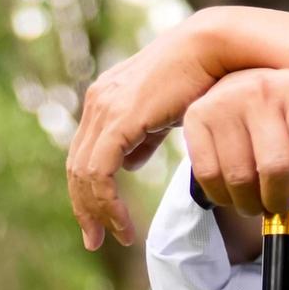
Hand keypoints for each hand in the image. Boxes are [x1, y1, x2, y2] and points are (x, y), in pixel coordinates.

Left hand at [67, 19, 223, 249]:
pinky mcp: (117, 120)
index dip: (89, 191)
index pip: (86, 154)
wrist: (211, 49)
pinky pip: (99, 172)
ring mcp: (104, 109)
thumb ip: (145, 136)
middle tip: (96, 240)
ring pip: (83, 174)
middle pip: (77, 167)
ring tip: (113, 237)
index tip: (102, 222)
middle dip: (84, 208)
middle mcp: (97, 102)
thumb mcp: (167, 112)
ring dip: (95, 211)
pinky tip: (123, 222)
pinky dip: (106, 202)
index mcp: (106, 99)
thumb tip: (131, 161)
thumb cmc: (200, 76)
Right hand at [184, 68, 288, 232]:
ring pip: (240, 178)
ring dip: (251, 204)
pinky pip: (208, 175)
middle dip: (280, 201)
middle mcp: (261, 89)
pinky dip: (223, 197)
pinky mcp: (196, 116)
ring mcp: (225, 101)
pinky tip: (233, 192)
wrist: (246, 80)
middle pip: (276, 168)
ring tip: (257, 201)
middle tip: (279, 204)